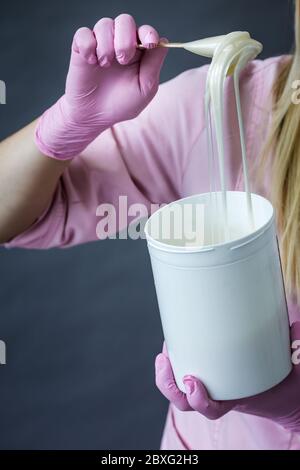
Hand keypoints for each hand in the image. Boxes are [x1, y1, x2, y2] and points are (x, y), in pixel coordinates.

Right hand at [35, 14, 167, 159]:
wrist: (94, 116)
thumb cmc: (121, 104)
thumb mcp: (144, 89)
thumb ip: (154, 65)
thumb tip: (163, 41)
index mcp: (138, 52)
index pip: (145, 31)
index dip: (148, 33)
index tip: (148, 44)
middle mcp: (120, 43)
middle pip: (125, 21)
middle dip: (125, 39)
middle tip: (122, 60)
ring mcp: (101, 44)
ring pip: (104, 24)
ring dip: (106, 45)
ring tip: (105, 65)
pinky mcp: (81, 48)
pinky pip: (83, 33)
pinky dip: (88, 46)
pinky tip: (91, 62)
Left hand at [155, 322, 299, 431]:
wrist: (283, 393)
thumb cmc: (285, 382)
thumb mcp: (294, 370)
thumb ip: (296, 350)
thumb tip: (296, 328)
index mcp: (236, 398)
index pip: (211, 409)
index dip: (198, 400)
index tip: (192, 382)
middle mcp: (219, 393)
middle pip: (183, 401)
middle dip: (168, 383)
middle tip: (164, 359)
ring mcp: (210, 383)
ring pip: (177, 388)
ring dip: (165, 371)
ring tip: (163, 349)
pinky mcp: (207, 369)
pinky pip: (182, 370)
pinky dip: (174, 358)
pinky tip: (171, 340)